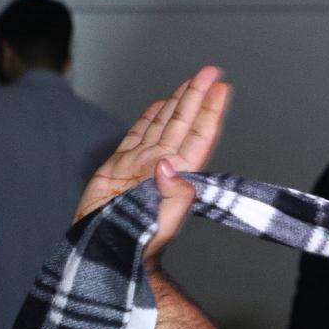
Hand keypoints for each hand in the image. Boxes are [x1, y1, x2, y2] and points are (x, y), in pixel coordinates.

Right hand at [74, 66, 230, 264]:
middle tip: (211, 71)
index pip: (198, 137)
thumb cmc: (139, 246)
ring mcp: (141, 165)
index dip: (210, 112)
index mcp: (177, 176)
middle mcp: (162, 166)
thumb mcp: (159, 223)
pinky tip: (160, 104)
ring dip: (177, 102)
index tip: (222, 88)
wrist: (106, 257)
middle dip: (197, 96)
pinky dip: (148, 118)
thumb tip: (168, 165)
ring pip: (162, 125)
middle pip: (184, 124)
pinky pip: (137, 136)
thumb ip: (170, 195)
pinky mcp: (118, 168)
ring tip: (191, 81)